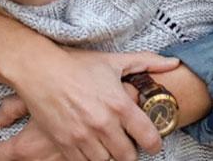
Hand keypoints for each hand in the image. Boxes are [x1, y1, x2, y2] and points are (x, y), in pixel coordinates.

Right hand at [0, 48, 178, 160]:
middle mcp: (103, 124)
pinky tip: (91, 148)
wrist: (39, 70)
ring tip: (108, 145)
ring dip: (109, 155)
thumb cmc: (77, 64)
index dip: (154, 143)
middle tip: (127, 144)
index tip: (151, 142)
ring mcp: (83, 136)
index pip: (149, 137)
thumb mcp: (113, 60)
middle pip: (128, 157)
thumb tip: (173, 63)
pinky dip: (90, 158)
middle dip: (131, 152)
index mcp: (119, 104)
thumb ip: (146, 62)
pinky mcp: (65, 143)